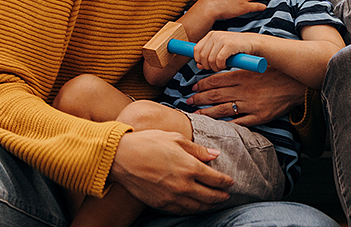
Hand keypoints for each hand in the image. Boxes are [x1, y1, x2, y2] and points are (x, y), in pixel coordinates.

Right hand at [109, 129, 233, 213]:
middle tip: (227, 195)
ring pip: (198, 206)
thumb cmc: (147, 143)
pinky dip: (193, 210)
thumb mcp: (175, 138)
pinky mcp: (161, 204)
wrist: (121, 158)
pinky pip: (183, 210)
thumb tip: (215, 154)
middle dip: (221, 196)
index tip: (230, 182)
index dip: (226, 181)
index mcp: (190, 167)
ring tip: (214, 203)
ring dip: (209, 205)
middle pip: (211, 196)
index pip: (216, 179)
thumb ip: (197, 149)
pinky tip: (196, 207)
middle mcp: (184, 185)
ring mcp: (173, 197)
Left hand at [189, 68, 304, 125]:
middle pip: (216, 95)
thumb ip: (238, 71)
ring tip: (196, 114)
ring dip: (207, 112)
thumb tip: (219, 73)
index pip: (216, 80)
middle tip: (188, 101)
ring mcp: (251, 105)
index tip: (193, 87)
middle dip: (199, 99)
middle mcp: (244, 91)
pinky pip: (239, 122)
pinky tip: (216, 126)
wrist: (297, 84)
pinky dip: (226, 124)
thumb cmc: (276, 73)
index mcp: (243, 76)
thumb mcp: (256, 67)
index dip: (202, 84)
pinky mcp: (260, 116)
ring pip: (223, 110)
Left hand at [192, 31, 260, 71]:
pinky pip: (219, 60)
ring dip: (215, 67)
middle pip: (202, 56)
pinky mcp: (230, 45)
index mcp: (211, 35)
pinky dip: (221, 65)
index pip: (196, 50)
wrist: (254, 43)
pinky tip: (226, 65)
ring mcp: (222, 39)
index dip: (200, 61)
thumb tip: (198, 65)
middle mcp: (215, 35)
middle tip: (216, 68)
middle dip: (207, 65)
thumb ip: (208, 56)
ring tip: (222, 66)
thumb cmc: (237, 47)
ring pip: (210, 59)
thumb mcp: (220, 50)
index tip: (206, 65)